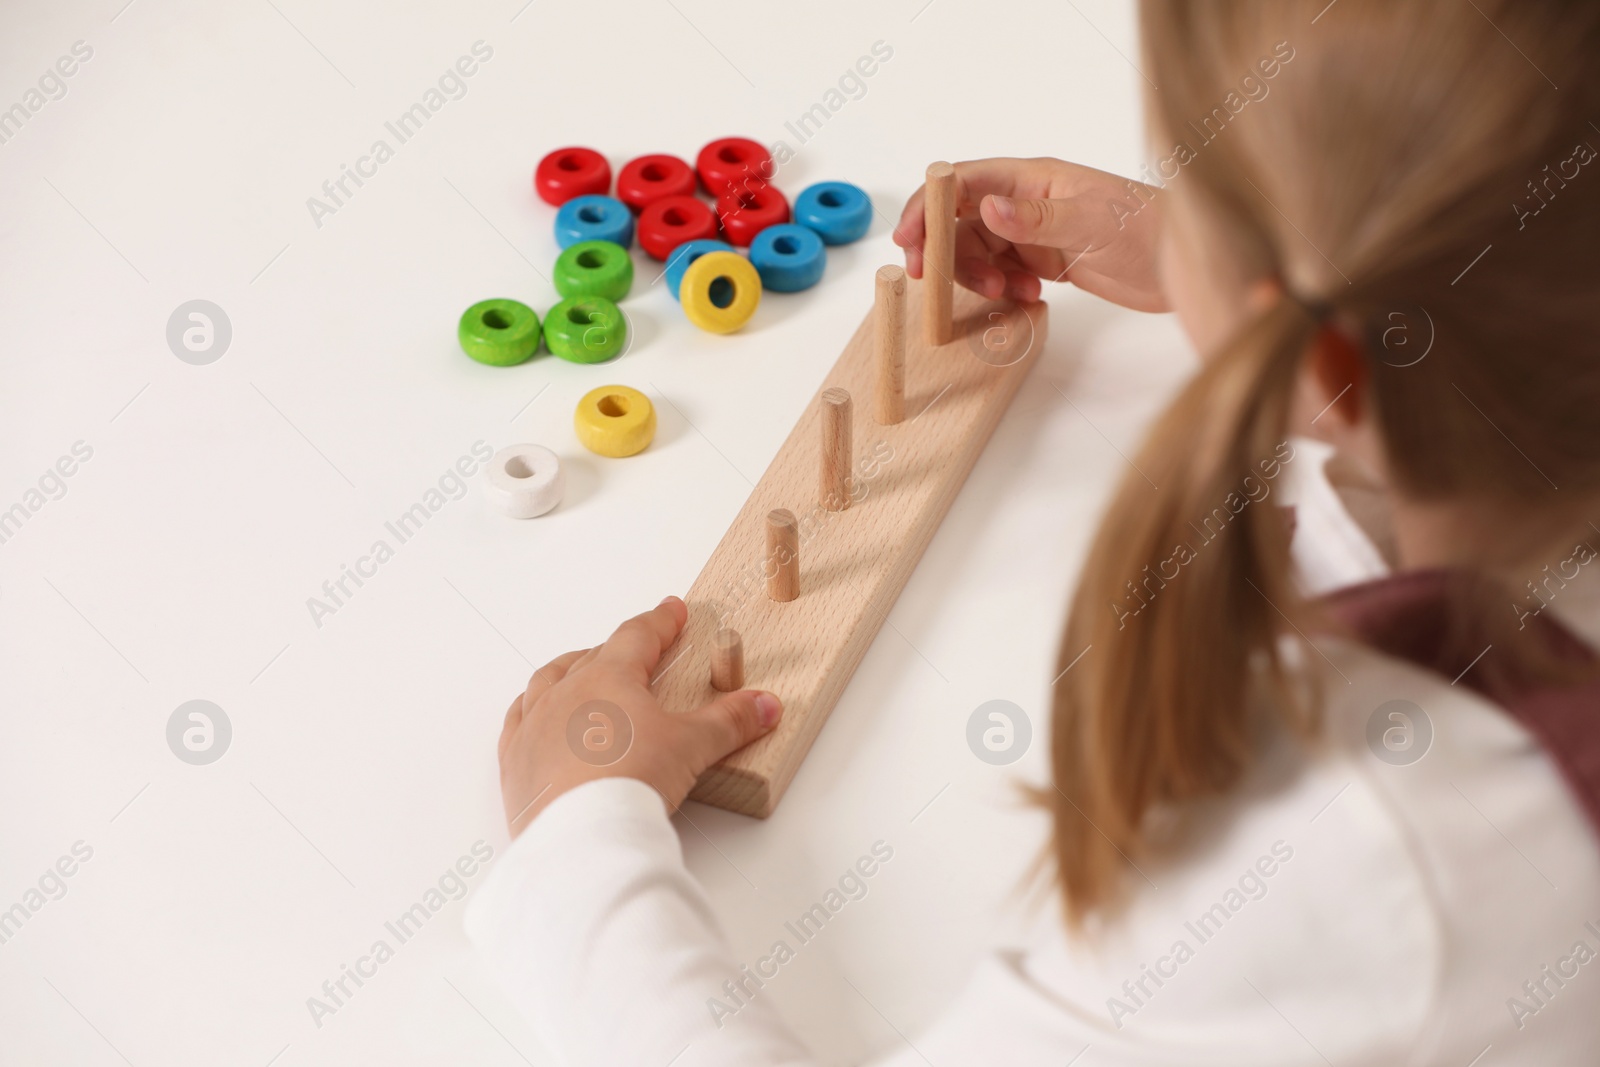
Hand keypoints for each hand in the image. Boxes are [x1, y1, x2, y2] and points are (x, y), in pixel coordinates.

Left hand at [497, 596, 782, 835]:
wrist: (581, 837)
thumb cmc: (629, 782)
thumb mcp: (693, 747)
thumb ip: (730, 722)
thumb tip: (764, 706)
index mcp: (609, 677)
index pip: (638, 635)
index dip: (661, 621)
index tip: (672, 611)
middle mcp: (565, 693)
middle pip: (593, 656)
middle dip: (618, 649)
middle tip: (638, 650)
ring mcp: (534, 725)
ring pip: (548, 682)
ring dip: (569, 672)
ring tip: (583, 672)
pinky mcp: (515, 762)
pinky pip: (517, 722)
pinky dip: (530, 712)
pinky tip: (536, 715)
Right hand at [893, 156, 1168, 311]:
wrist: (1188, 264)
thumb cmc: (1153, 230)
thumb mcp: (1093, 222)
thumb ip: (1036, 217)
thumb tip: (985, 206)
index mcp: (1034, 178)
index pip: (963, 183)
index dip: (928, 206)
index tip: (908, 240)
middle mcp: (1028, 202)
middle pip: (960, 221)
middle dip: (946, 253)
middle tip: (938, 284)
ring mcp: (1035, 233)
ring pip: (978, 251)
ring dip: (977, 276)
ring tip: (1005, 293)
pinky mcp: (1045, 261)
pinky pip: (1002, 272)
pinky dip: (1002, 289)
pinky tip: (1027, 299)